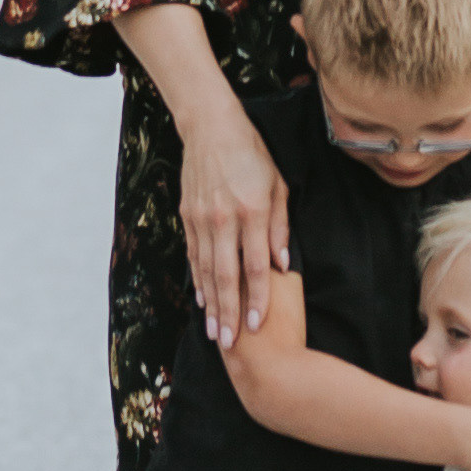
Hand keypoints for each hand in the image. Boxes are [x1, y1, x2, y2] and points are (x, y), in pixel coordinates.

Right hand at [177, 98, 292, 343]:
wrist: (211, 127)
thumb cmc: (252, 154)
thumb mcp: (277, 184)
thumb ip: (280, 226)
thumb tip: (283, 264)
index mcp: (251, 211)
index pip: (255, 265)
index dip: (257, 297)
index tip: (257, 324)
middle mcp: (224, 218)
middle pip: (227, 276)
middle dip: (229, 313)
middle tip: (230, 343)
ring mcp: (202, 218)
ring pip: (207, 270)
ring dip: (211, 304)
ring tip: (214, 332)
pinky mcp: (188, 216)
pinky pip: (193, 255)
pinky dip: (197, 279)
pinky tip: (202, 299)